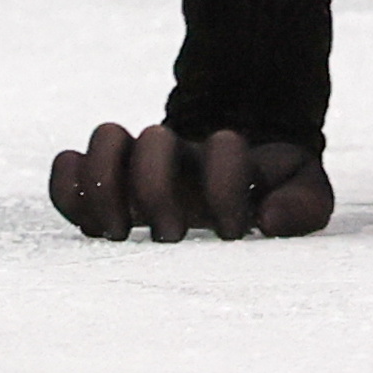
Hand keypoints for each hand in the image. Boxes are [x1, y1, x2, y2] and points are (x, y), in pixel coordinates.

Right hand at [47, 120, 333, 240]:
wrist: (241, 155)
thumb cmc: (273, 186)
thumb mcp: (306, 189)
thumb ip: (306, 202)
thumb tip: (268, 220)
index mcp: (226, 155)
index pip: (222, 146)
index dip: (227, 185)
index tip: (236, 229)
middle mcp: (180, 152)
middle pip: (152, 137)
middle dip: (158, 190)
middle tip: (173, 234)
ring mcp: (140, 162)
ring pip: (105, 138)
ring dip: (108, 186)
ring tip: (119, 232)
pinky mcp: (108, 183)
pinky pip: (66, 169)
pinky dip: (68, 188)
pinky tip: (90, 220)